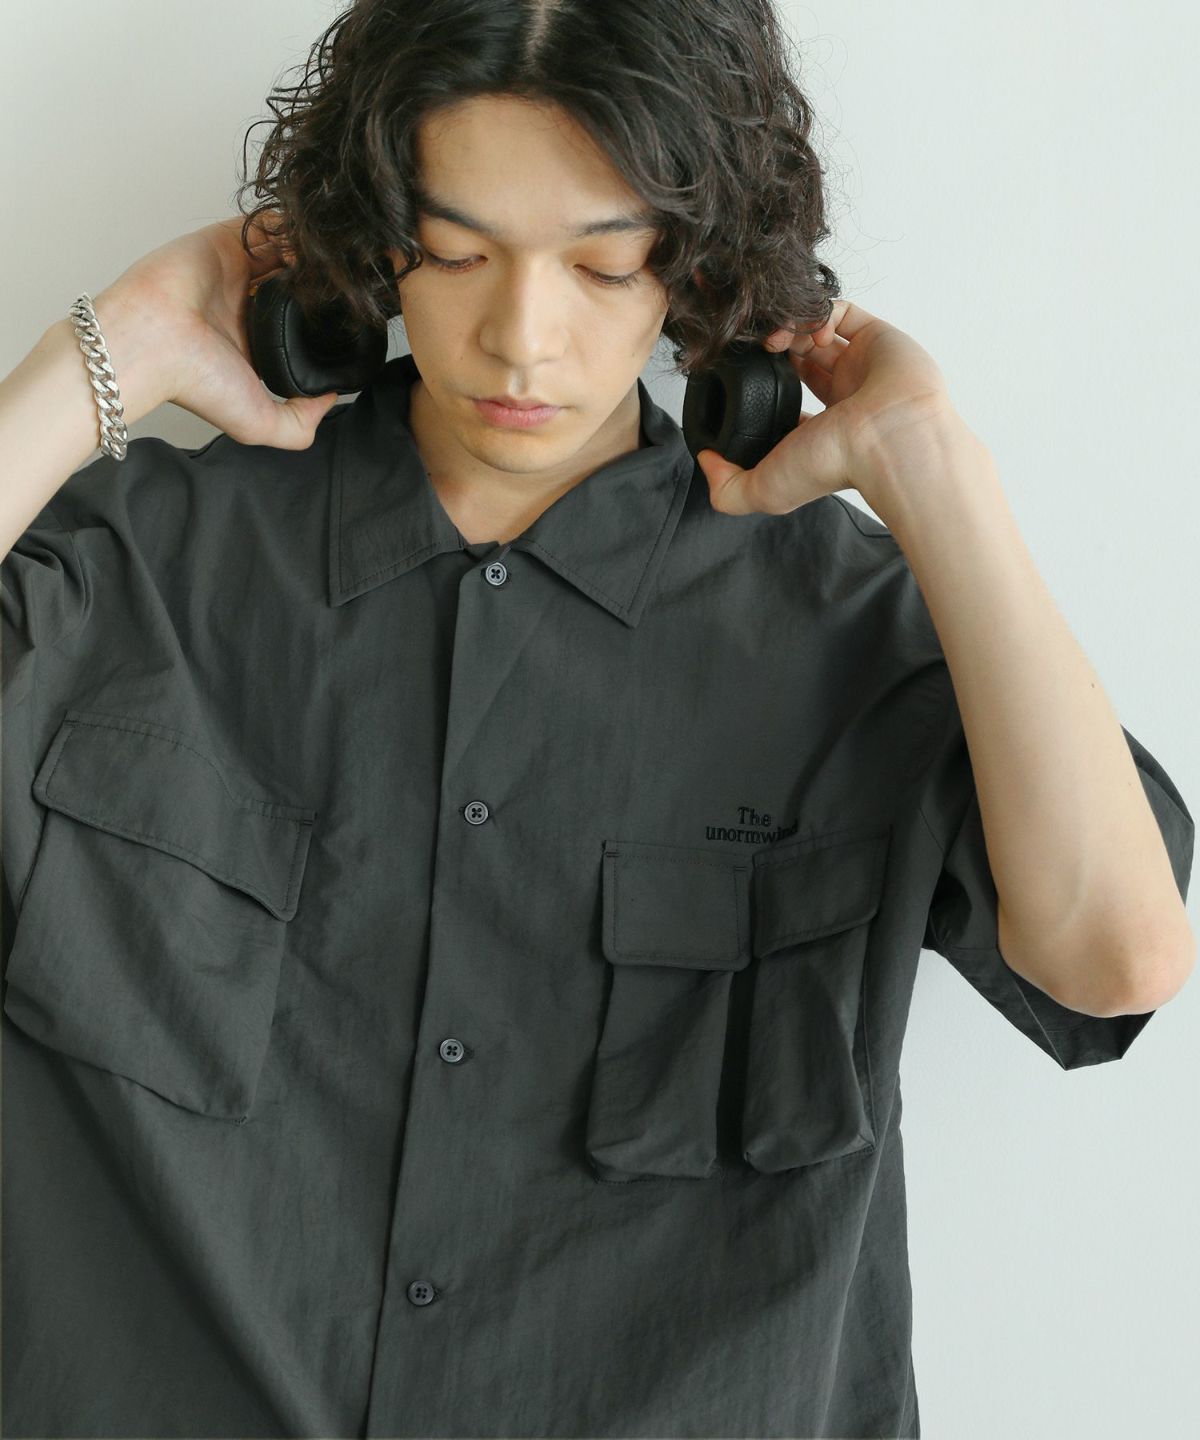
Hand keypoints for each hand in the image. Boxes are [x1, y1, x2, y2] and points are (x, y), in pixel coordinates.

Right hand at [91, 213, 341, 450]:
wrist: (150, 343)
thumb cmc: (195, 383)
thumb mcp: (260, 424)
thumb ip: (300, 423)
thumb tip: (331, 400)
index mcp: (254, 342)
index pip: (301, 323)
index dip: (330, 319)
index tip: (358, 317)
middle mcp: (245, 304)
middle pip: (296, 282)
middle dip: (326, 280)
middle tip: (356, 281)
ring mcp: (234, 271)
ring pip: (285, 251)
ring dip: (312, 253)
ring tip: (340, 260)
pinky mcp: (222, 241)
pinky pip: (263, 225)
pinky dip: (290, 228)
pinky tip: (313, 243)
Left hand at [695, 298, 967, 515]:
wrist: (888, 438)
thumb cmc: (835, 465)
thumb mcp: (766, 490)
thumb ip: (728, 487)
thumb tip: (706, 461)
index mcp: (824, 428)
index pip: (790, 399)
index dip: (764, 386)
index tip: (743, 379)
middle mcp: (845, 395)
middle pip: (801, 358)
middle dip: (775, 349)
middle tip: (757, 349)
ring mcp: (862, 364)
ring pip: (817, 332)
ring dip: (791, 329)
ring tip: (777, 340)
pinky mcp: (877, 336)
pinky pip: (843, 312)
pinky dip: (820, 314)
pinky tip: (810, 331)